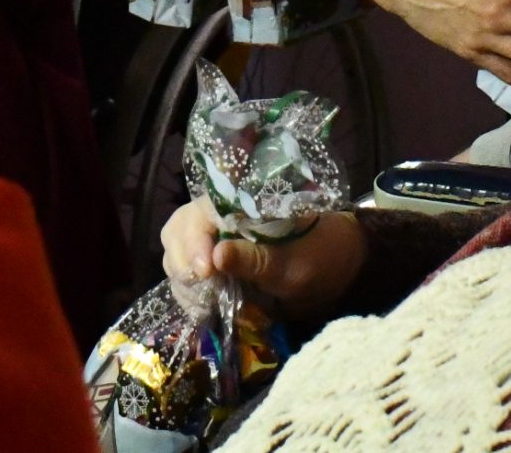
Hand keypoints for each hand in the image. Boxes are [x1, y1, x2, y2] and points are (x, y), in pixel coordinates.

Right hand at [160, 198, 364, 320]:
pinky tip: (202, 308)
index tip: (206, 271)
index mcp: (242, 202)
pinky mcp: (213, 262)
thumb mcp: (292, 264)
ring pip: (175, 250)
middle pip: (178, 228)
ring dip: (182, 279)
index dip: (194, 240)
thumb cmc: (318, 257)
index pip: (201, 211)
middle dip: (182, 261)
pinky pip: (185, 272)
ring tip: (203, 304)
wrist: (335, 268)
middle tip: (202, 289)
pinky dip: (187, 291)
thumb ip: (256, 260)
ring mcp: (213, 238)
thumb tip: (217, 256)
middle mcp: (221, 214)